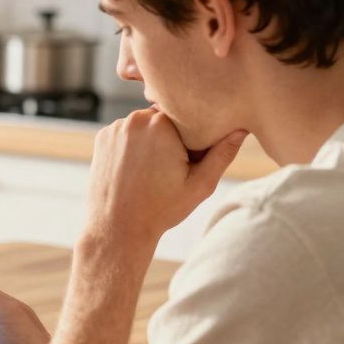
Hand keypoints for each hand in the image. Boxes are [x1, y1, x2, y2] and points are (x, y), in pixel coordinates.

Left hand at [85, 108, 246, 247]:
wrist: (116, 227)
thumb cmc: (161, 209)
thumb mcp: (200, 185)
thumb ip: (222, 155)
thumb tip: (241, 130)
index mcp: (162, 124)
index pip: (188, 115)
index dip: (193, 136)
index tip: (190, 159)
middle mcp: (136, 119)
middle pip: (165, 118)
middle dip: (172, 136)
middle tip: (171, 168)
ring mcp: (116, 127)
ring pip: (145, 125)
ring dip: (151, 140)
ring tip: (152, 171)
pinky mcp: (102, 137)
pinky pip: (126, 133)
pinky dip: (133, 146)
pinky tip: (135, 169)